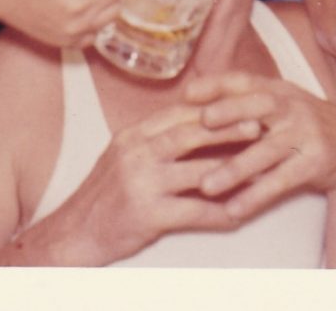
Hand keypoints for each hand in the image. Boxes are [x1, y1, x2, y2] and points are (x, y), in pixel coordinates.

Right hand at [27, 103, 262, 263]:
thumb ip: (154, 138)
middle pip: (190, 133)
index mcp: (133, 134)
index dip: (212, 107)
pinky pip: (193, 212)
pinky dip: (219, 214)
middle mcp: (136, 152)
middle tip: (258, 125)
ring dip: (232, 170)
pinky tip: (239, 214)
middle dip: (228, 128)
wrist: (75, 232)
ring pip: (197, 171)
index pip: (178, 112)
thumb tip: (194, 122)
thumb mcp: (124, 155)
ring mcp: (141, 183)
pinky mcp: (147, 214)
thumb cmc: (105, 194)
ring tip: (260, 169)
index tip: (240, 102)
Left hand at [184, 72, 335, 218]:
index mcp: (277, 90)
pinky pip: (282, 181)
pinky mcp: (315, 161)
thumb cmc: (300, 126)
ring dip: (235, 169)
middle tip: (201, 123)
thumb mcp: (278, 105)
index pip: (244, 81)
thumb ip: (243, 102)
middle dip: (230, 111)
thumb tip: (192, 100)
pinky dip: (257, 196)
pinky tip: (235, 209)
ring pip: (266, 151)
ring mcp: (306, 133)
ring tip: (206, 185)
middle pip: (259, 105)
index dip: (217, 84)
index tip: (187, 93)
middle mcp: (292, 107)